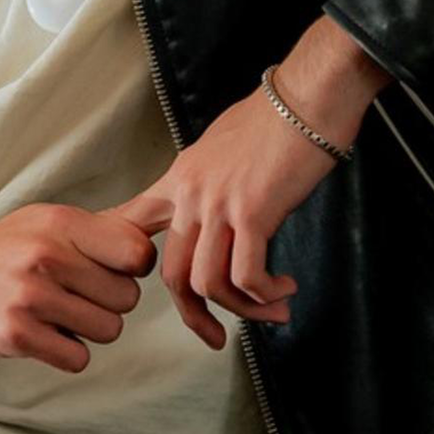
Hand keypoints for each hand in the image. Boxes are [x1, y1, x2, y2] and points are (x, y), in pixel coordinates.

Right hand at [0, 203, 157, 370]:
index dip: (132, 268)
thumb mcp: (49, 222)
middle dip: (107, 302)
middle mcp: (46, 255)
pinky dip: (66, 353)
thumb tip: (164, 223)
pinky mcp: (16, 334)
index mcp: (62, 223)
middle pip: (127, 298)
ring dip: (88, 330)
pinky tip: (44, 335)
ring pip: (109, 330)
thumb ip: (103, 228)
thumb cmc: (7, 250)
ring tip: (57, 313)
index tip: (109, 270)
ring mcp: (30, 296)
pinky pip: (78, 358)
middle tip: (74, 295)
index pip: (138, 253)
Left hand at [115, 16, 388, 350]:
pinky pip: (246, 275)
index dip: (125, 263)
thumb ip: (211, 182)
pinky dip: (265, 294)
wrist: (308, 95)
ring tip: (273, 309)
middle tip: (215, 338)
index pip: (131, 225)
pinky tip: (284, 290)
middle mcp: (190, 194)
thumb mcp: (223, 145)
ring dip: (243, 309)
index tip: (132, 291)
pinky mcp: (252, 212)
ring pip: (210, 283)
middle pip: (173, 274)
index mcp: (179, 178)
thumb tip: (219, 212)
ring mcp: (219, 204)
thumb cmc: (276, 117)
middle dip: (194, 316)